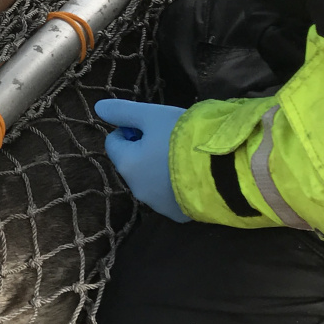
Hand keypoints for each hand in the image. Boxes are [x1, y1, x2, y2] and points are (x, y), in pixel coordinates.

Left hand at [96, 98, 190, 223]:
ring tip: (185, 156)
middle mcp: (137, 190)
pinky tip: (193, 174)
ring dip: (160, 167)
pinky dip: (175, 184)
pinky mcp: (179, 215)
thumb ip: (124, 111)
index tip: (152, 125)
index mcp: (127, 165)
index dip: (130, 130)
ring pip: (150, 180)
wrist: (224, 171)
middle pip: (132, 163)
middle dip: (145, 149)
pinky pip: (170, 195)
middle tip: (170, 138)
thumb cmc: (183, 138)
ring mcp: (158, 206)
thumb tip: (99, 108)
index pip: (114, 143)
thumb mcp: (152, 115)